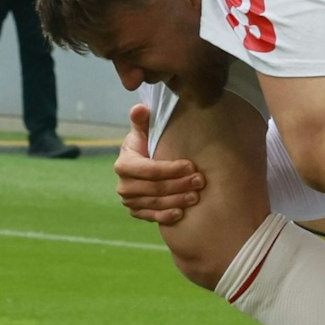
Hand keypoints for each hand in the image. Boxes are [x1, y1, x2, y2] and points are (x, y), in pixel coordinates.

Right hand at [112, 103, 203, 222]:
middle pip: (155, 188)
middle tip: (200, 181)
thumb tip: (140, 108)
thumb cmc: (144, 144)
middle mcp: (124, 185)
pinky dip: (166, 216)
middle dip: (180, 185)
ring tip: (196, 196)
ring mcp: (129, 201)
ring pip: (156, 203)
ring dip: (177, 200)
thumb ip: (141, 119)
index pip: (150, 169)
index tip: (191, 166)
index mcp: (124, 164)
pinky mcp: (137, 212)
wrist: (140, 164)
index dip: (171, 169)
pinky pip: (152, 216)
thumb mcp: (142, 130)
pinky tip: (181, 213)